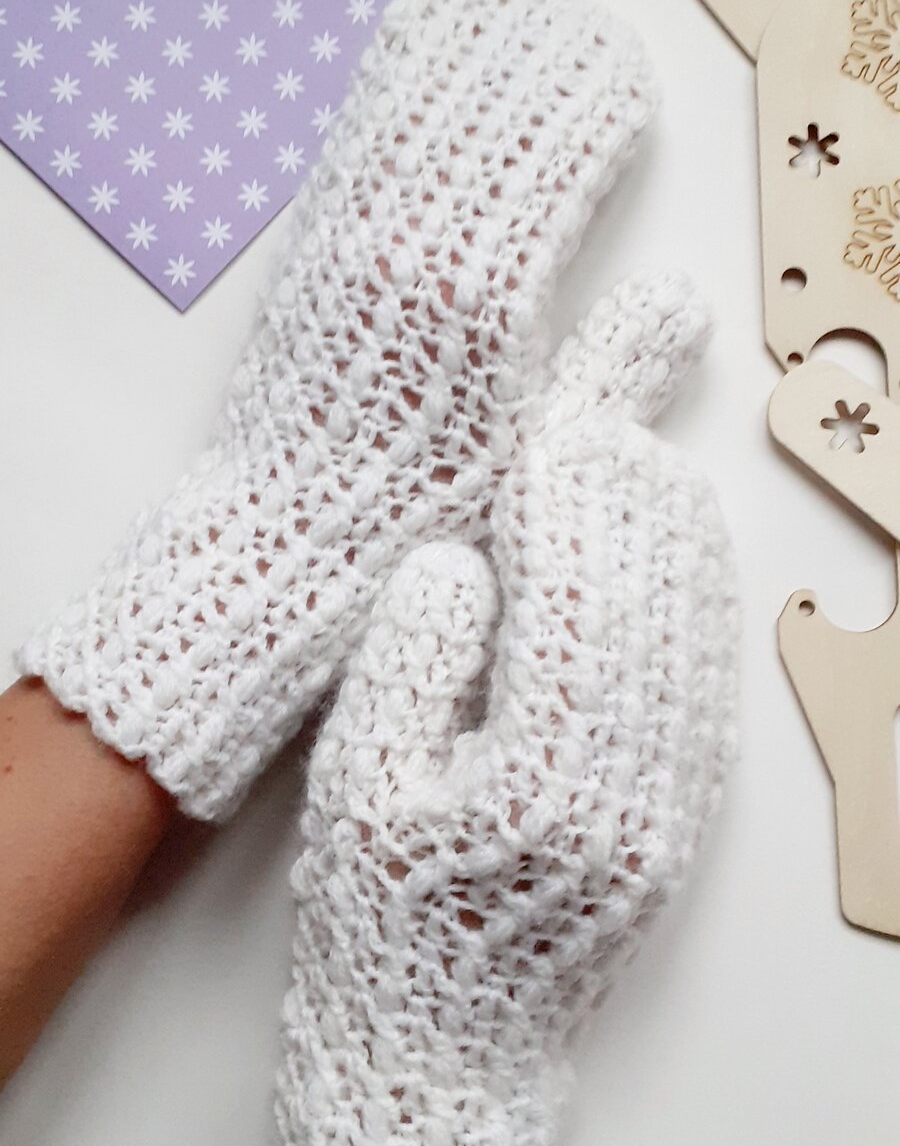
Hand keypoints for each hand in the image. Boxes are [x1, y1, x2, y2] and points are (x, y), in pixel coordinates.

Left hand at [17, 0, 658, 820]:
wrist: (285, 544)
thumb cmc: (423, 518)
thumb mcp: (540, 460)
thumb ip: (615, 369)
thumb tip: (678, 301)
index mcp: (484, 294)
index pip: (552, 165)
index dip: (594, 115)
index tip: (625, 87)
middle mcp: (410, 247)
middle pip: (480, 120)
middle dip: (531, 67)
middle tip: (570, 35)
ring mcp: (348, 246)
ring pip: (411, 118)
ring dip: (458, 61)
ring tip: (496, 20)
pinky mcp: (307, 261)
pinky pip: (355, 150)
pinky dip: (390, 99)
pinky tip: (405, 75)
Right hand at [275, 276, 737, 1145]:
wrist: (455, 1042)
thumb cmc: (388, 925)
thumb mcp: (357, 797)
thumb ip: (407, 667)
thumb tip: (457, 563)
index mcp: (548, 775)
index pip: (573, 582)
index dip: (570, 477)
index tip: (568, 395)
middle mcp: (637, 780)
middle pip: (649, 580)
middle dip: (627, 467)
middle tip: (619, 372)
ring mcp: (674, 795)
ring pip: (691, 613)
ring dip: (659, 514)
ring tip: (633, 433)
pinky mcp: (685, 806)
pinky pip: (702, 665)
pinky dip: (683, 581)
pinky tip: (661, 534)